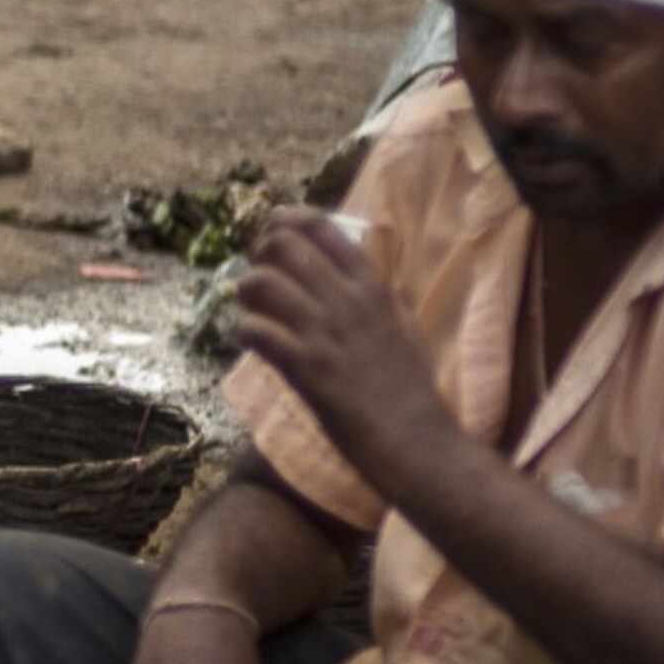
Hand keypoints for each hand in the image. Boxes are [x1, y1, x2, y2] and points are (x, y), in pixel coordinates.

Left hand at [228, 210, 445, 498]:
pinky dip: (246, 331)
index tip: (273, 236)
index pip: (320, 227)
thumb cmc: (411, 389)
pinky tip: (255, 343)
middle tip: (259, 278)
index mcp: (373, 286)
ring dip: (246, 292)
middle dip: (258, 255)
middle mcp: (348, 300)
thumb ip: (371, 298)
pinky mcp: (306, 367)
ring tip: (253, 310)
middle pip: (282, 245)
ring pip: (260, 281)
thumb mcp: (399, 326)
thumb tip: (344, 276)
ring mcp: (325, 332)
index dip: (285, 223)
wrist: (417, 440)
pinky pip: (256, 330)